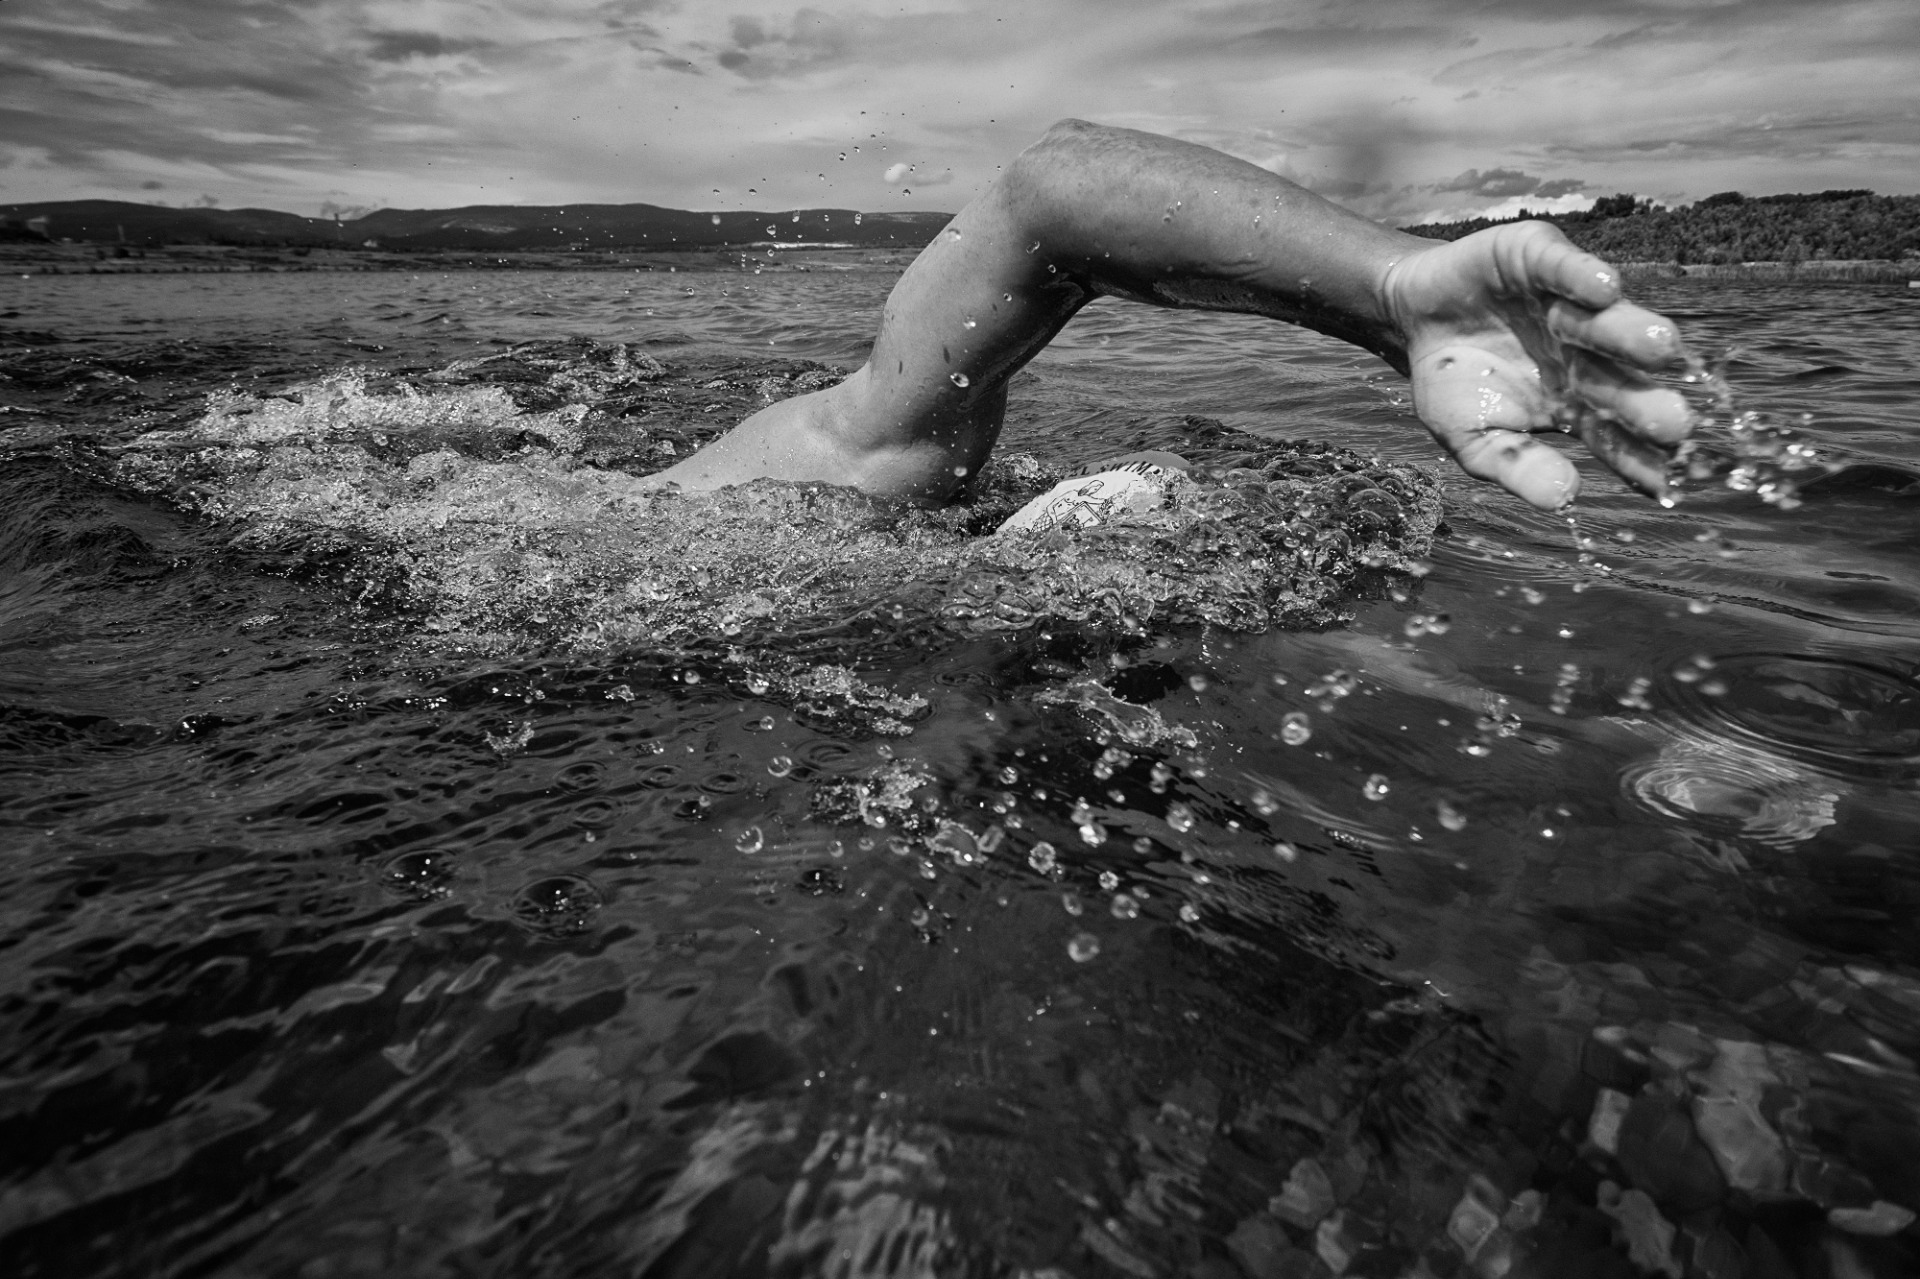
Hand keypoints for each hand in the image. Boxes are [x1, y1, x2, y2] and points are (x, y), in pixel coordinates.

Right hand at [1382, 221, 1691, 509]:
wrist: (1411, 316)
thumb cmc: (1452, 383)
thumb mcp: (1472, 438)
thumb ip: (1516, 466)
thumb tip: (1563, 498)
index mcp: (1576, 404)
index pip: (1615, 437)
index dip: (1640, 460)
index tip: (1667, 487)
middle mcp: (1585, 356)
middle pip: (1621, 381)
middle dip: (1646, 402)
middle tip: (1677, 425)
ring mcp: (1567, 307)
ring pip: (1605, 323)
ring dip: (1632, 334)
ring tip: (1662, 348)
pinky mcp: (1541, 259)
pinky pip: (1564, 267)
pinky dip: (1582, 275)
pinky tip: (1604, 289)